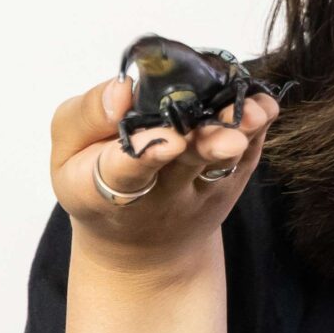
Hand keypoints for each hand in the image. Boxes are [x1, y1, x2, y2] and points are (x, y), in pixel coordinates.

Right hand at [53, 70, 281, 276]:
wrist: (140, 243)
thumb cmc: (93, 180)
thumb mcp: (68, 151)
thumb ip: (86, 115)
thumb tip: (122, 89)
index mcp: (105, 186)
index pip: (127, 169)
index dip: (150, 152)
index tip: (171, 138)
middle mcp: (159, 193)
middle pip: (186, 164)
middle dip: (206, 145)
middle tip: (227, 134)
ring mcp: (201, 190)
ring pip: (223, 162)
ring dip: (240, 136)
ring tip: (255, 116)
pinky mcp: (231, 183)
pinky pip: (249, 154)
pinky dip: (259, 129)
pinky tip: (265, 107)